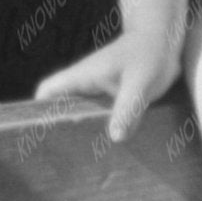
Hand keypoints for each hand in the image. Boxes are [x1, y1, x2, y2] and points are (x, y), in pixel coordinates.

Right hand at [33, 31, 182, 143]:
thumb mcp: (140, 83)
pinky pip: (100, 115)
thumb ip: (127, 109)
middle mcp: (86, 83)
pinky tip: (110, 147)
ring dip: (81, 130)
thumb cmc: (149, 54)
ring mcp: (99, 90)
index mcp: (82, 76)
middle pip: (61, 108)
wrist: (163, 40)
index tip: (39, 136)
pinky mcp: (113, 97)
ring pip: (81, 113)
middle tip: (62, 158)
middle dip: (60, 129)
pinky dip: (100, 129)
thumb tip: (115, 138)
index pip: (48, 91)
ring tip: (82, 160)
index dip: (38, 110)